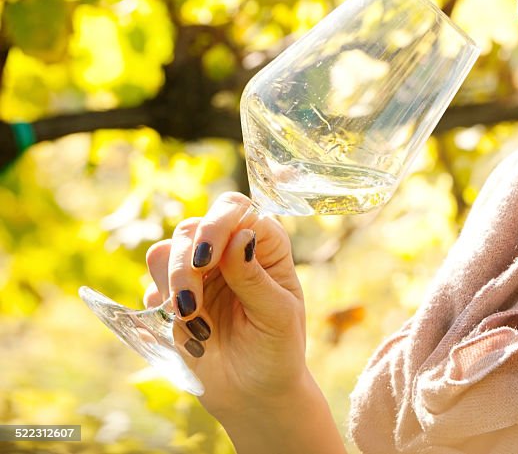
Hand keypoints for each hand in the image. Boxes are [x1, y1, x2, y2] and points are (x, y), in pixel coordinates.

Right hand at [144, 192, 308, 418]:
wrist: (253, 394)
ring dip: (171, 283)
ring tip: (191, 321)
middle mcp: (230, 251)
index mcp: (265, 245)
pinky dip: (161, 306)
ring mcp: (200, 273)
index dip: (217, 224)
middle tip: (190, 305)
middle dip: (184, 263)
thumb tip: (240, 235)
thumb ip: (255, 278)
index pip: (237, 210)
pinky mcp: (175, 297)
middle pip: (193, 228)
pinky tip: (187, 332)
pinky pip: (152, 285)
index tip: (205, 259)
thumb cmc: (277, 351)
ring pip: (165, 251)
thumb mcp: (277, 316)